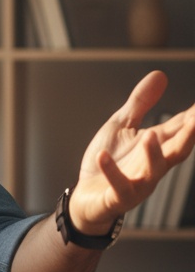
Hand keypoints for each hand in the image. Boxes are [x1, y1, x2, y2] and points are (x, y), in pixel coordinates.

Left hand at [70, 71, 194, 233]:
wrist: (88, 196)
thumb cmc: (109, 160)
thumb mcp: (122, 125)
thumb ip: (141, 103)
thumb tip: (160, 74)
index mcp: (156, 145)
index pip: (181, 127)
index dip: (194, 116)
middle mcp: (153, 165)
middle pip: (177, 150)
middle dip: (190, 135)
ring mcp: (138, 182)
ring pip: (152, 170)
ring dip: (154, 154)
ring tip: (151, 135)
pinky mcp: (118, 196)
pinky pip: (118, 186)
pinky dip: (111, 172)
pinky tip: (103, 156)